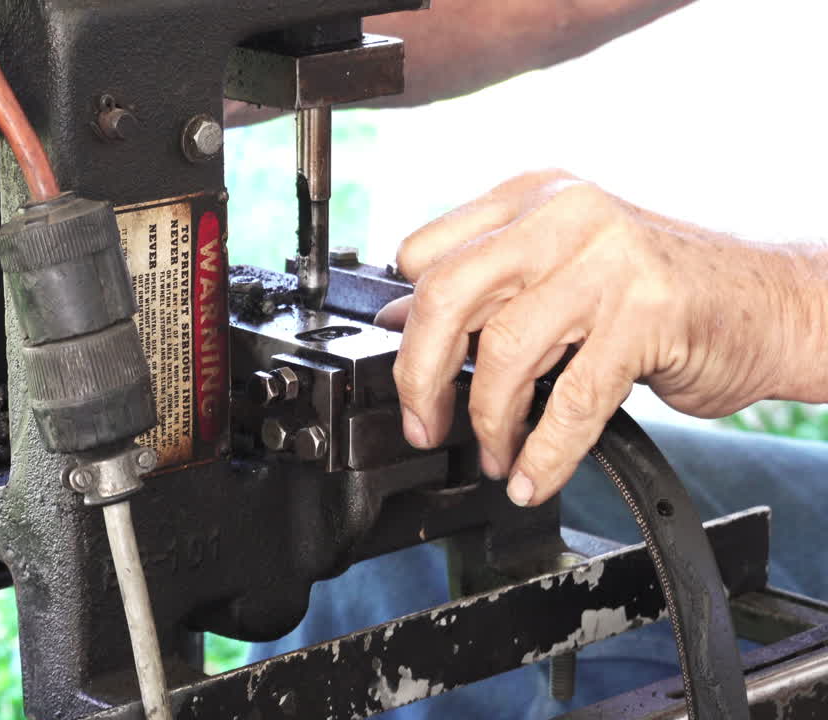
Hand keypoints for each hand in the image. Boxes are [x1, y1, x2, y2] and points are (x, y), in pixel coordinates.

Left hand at [377, 170, 816, 506]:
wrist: (773, 304)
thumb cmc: (660, 291)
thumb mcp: (563, 272)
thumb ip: (490, 289)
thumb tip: (401, 326)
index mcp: (533, 198)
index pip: (425, 253)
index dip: (405, 325)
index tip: (407, 375)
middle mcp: (566, 216)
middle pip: (447, 295)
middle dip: (419, 376)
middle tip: (424, 425)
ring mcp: (610, 261)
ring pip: (504, 349)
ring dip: (490, 421)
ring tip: (496, 454)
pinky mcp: (650, 313)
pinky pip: (572, 399)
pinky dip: (544, 452)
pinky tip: (532, 475)